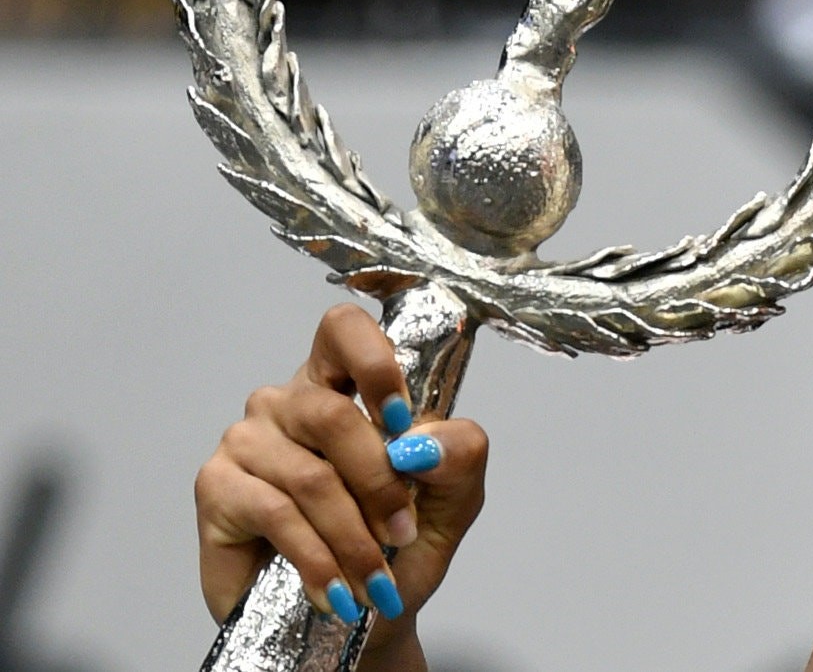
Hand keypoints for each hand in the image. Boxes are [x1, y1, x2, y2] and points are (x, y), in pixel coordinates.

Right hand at [195, 304, 488, 651]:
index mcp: (342, 383)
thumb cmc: (396, 545)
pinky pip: (275, 514)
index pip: (344, 330)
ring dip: (353, 536)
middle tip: (402, 531)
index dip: (374, 361)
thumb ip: (458, 456)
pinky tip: (335, 590)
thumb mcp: (452, 497)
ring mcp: (247, 441)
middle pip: (332, 413)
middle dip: (379, 482)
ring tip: (374, 579)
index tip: (403, 418)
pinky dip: (317, 558)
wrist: (355, 620)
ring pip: (309, 475)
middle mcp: (288, 402)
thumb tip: (423, 442)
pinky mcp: (217, 487)